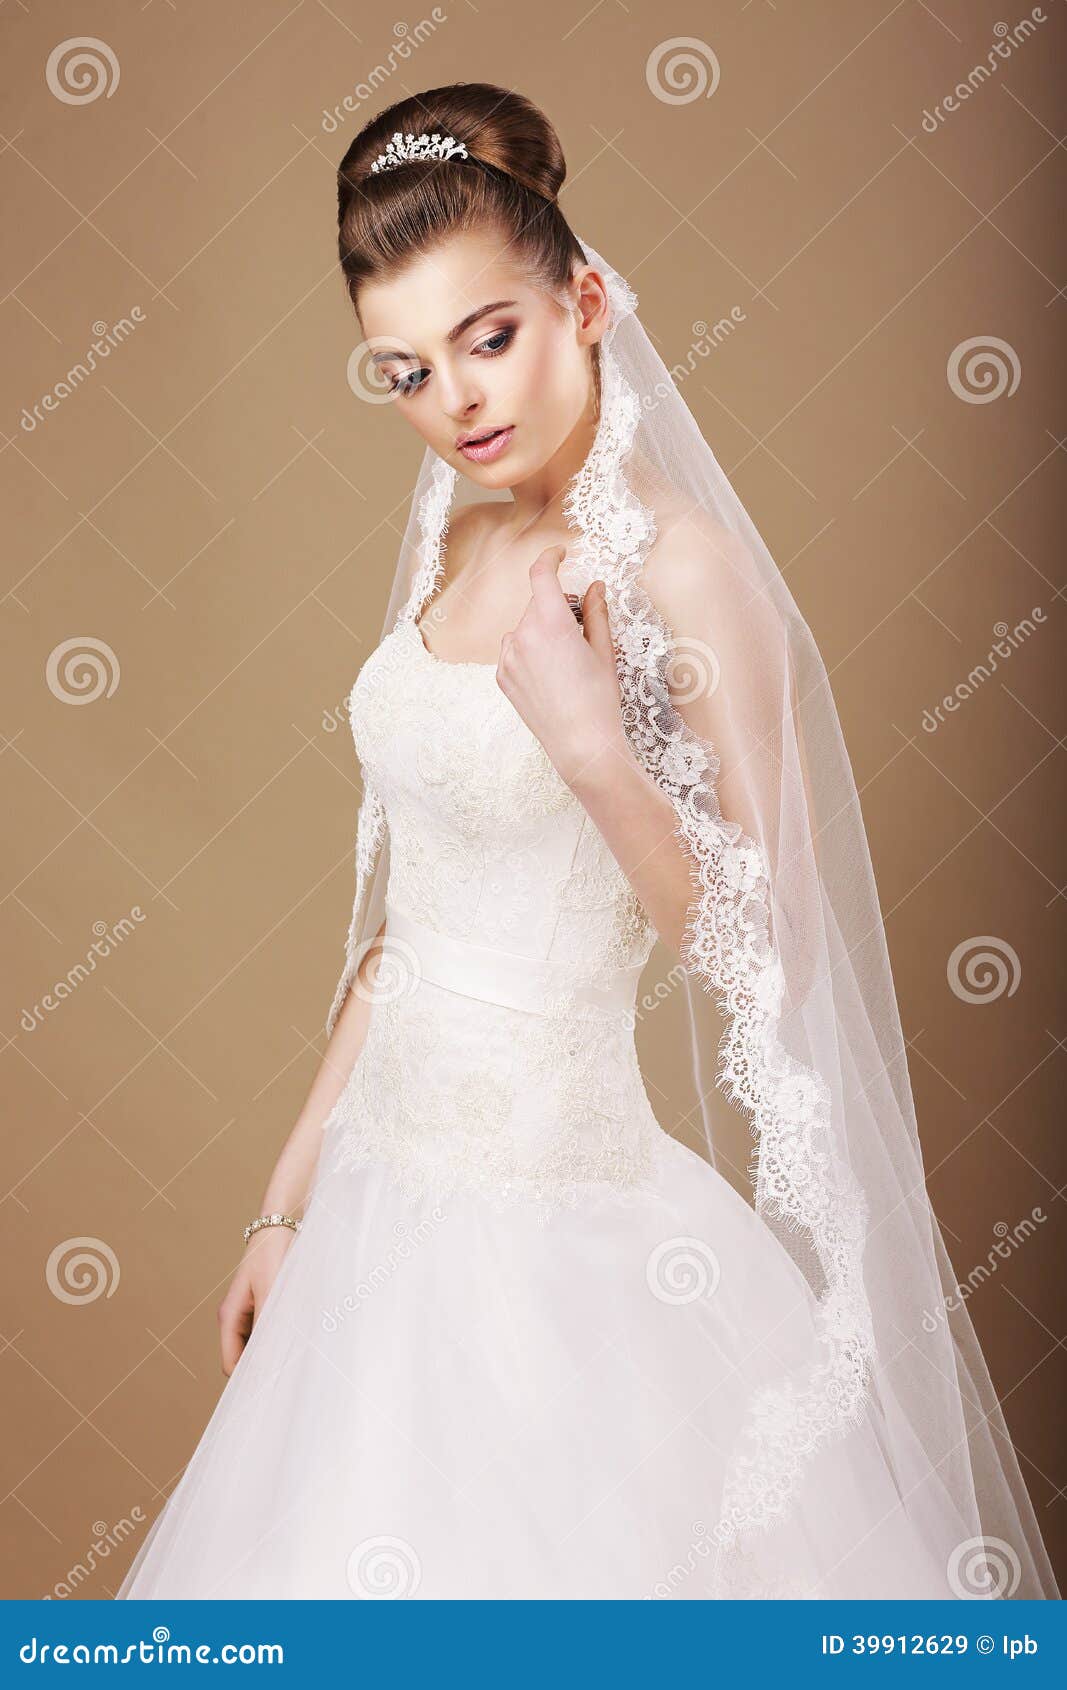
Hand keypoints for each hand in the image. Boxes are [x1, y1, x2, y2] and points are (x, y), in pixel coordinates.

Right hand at [217, 1225, 294, 1376]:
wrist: (280, 1226)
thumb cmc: (272, 1254)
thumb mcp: (271, 1290)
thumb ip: (268, 1324)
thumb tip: (267, 1358)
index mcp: (229, 1317)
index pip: (230, 1364)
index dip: (247, 1380)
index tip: (271, 1389)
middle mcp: (235, 1318)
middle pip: (243, 1358)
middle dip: (262, 1366)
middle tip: (289, 1376)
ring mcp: (248, 1313)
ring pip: (256, 1346)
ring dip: (272, 1351)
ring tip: (296, 1355)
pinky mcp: (262, 1306)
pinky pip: (267, 1332)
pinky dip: (279, 1337)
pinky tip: (297, 1336)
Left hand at [496, 546, 632, 788]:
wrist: (580, 743)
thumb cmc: (598, 698)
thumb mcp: (604, 651)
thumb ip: (596, 612)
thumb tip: (594, 586)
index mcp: (550, 622)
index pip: (541, 574)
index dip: (550, 558)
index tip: (560, 555)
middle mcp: (522, 635)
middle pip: (537, 604)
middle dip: (557, 608)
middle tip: (581, 631)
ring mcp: (508, 657)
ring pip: (524, 627)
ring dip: (541, 631)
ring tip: (565, 662)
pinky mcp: (502, 676)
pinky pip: (515, 650)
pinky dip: (529, 652)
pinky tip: (550, 676)